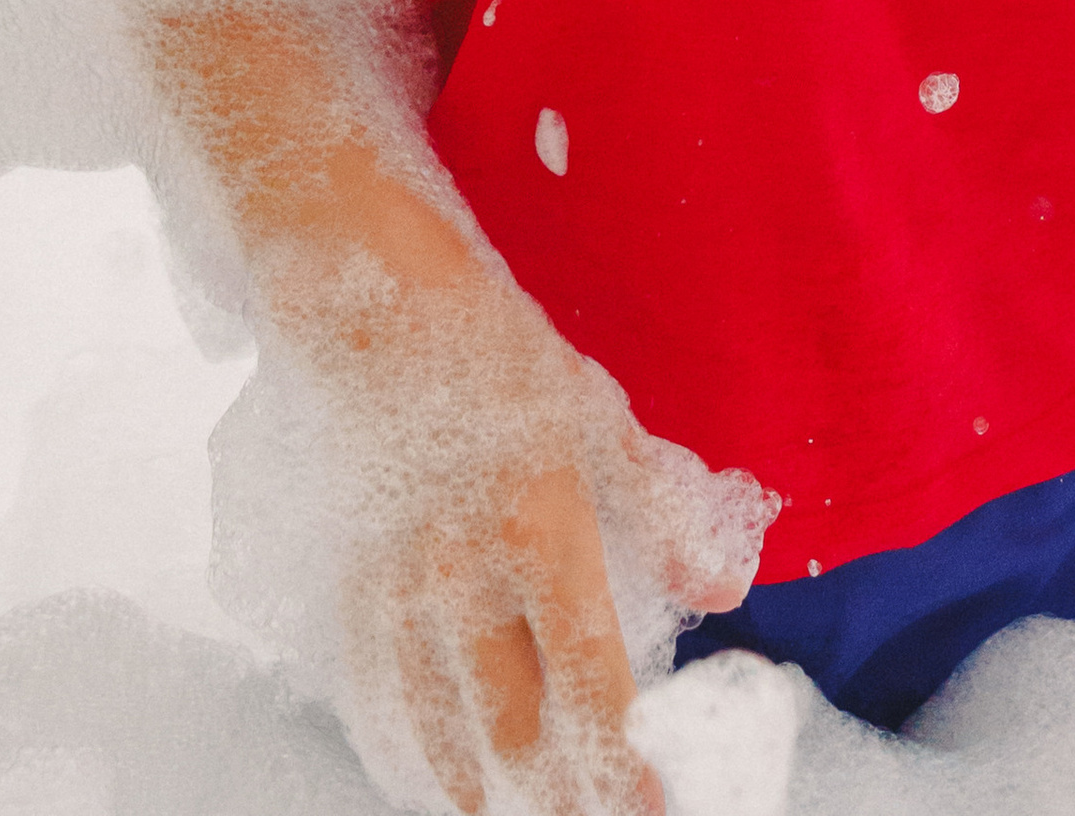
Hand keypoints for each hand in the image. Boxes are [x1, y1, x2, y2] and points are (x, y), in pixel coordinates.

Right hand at [336, 256, 746, 815]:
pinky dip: (412, 760)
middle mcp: (465, 573)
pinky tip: (443, 786)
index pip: (587, 679)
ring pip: (441, 735)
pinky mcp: (351, 590)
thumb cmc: (499, 358)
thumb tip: (723, 595)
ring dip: (488, 798)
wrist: (371, 309)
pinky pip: (377, 704)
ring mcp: (398, 590)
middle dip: (561, 800)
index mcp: (541, 527)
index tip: (653, 806)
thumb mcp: (598, 419)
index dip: (619, 760)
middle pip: (514, 730)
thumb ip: (661, 514)